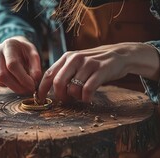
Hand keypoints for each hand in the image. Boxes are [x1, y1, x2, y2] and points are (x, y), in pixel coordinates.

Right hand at [0, 36, 41, 94]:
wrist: (13, 46)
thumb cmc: (24, 51)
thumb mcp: (33, 54)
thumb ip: (36, 66)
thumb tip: (35, 79)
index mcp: (9, 45)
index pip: (12, 65)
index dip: (23, 78)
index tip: (32, 86)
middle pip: (2, 75)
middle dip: (17, 86)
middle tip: (28, 91)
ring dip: (13, 87)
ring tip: (24, 85)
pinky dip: (8, 85)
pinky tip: (15, 80)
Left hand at [38, 42, 159, 101]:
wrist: (119, 55)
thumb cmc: (95, 64)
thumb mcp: (77, 64)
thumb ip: (64, 73)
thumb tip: (48, 90)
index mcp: (67, 57)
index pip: (48, 74)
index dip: (41, 90)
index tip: (40, 100)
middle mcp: (75, 59)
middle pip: (58, 83)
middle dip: (60, 96)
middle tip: (67, 100)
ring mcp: (88, 64)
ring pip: (73, 89)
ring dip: (76, 98)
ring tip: (81, 96)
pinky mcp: (101, 70)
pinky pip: (87, 90)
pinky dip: (86, 98)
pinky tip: (88, 98)